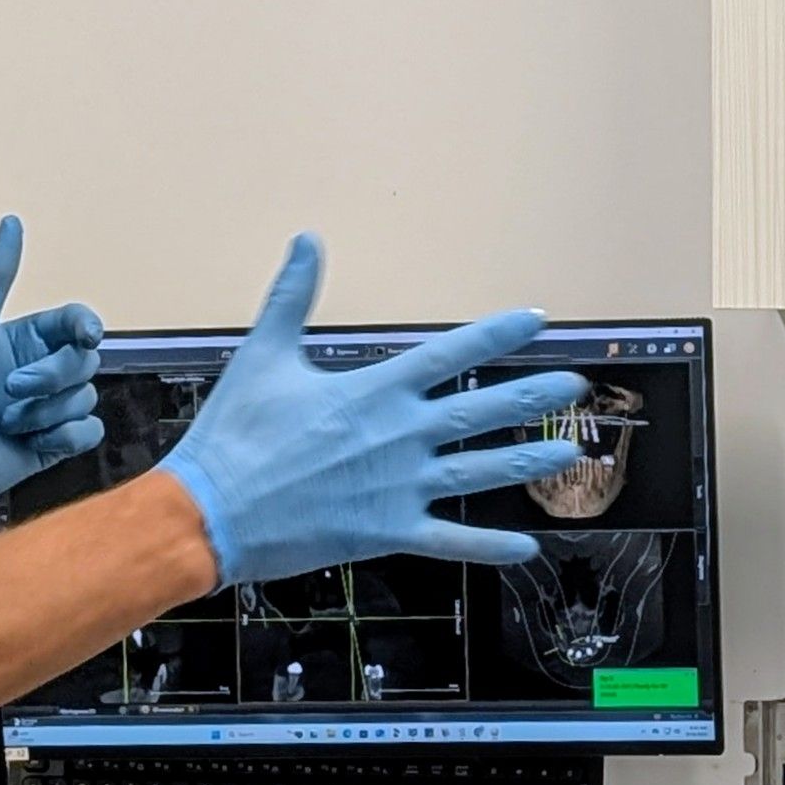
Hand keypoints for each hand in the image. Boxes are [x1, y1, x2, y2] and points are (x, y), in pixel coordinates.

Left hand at [0, 216, 105, 505]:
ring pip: (86, 398)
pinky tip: (31, 440)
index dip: (86, 326)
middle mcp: (38, 372)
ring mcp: (46, 410)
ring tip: (5, 421)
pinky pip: (88, 433)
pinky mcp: (50, 445)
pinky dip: (65, 436)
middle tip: (10, 388)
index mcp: (24, 340)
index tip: (85, 335)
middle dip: (52, 377)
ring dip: (46, 411)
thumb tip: (12, 219)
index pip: (76, 323)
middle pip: (86, 362)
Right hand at [155, 234, 585, 587]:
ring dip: (528, 461)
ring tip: (567, 452)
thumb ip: (293, 296)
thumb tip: (307, 239)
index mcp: (374, 391)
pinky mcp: (387, 533)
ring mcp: (399, 488)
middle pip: (483, 412)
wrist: (210, 513)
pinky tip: (527, 546)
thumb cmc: (234, 435)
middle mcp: (399, 436)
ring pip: (480, 472)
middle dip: (533, 398)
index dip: (498, 335)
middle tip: (574, 389)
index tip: (535, 320)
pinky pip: (451, 540)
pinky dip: (490, 545)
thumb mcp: (263, 354)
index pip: (452, 353)